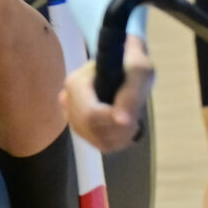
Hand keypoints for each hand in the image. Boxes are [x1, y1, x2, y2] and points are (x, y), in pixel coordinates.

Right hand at [63, 34, 151, 150]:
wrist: (125, 64)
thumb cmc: (133, 64)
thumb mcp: (141, 72)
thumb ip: (132, 94)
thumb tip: (122, 121)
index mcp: (76, 83)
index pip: (90, 114)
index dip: (114, 121)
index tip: (134, 117)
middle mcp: (67, 99)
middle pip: (91, 129)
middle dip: (118, 130)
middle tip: (135, 120)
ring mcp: (71, 114)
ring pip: (94, 140)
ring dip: (119, 136)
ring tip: (131, 121)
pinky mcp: (79, 126)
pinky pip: (97, 144)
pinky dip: (115, 140)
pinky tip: (123, 127)